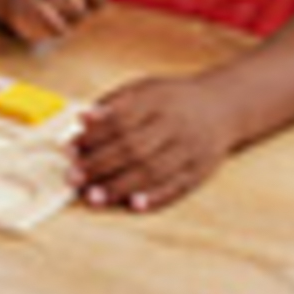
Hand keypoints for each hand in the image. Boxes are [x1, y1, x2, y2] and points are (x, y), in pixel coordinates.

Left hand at [71, 75, 229, 211]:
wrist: (223, 106)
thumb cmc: (174, 99)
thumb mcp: (146, 88)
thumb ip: (114, 102)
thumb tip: (82, 119)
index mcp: (159, 100)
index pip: (121, 119)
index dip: (93, 136)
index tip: (70, 148)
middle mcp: (176, 124)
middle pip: (134, 147)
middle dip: (99, 165)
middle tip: (73, 177)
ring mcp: (190, 149)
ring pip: (153, 170)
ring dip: (120, 186)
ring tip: (93, 196)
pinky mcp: (201, 170)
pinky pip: (177, 187)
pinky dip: (155, 197)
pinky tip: (133, 205)